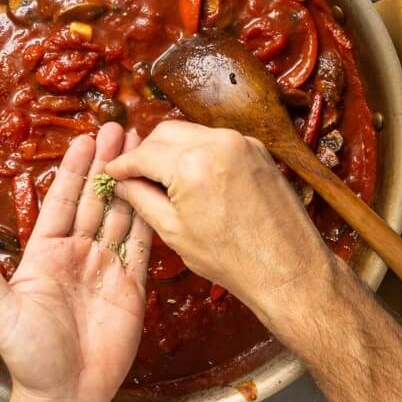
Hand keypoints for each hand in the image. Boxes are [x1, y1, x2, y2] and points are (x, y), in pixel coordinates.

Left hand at [0, 125, 150, 401]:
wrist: (66, 392)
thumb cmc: (30, 357)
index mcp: (46, 255)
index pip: (64, 203)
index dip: (76, 171)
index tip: (87, 140)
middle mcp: (78, 257)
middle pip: (98, 202)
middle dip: (110, 165)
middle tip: (123, 130)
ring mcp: (107, 271)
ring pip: (124, 219)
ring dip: (134, 186)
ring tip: (146, 153)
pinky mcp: (132, 290)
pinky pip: (144, 250)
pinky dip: (151, 223)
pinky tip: (159, 197)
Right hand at [104, 121, 335, 338]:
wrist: (288, 268)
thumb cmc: (232, 260)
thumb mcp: (175, 233)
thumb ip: (143, 200)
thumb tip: (123, 183)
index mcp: (191, 163)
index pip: (143, 153)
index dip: (123, 165)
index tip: (112, 173)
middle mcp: (217, 143)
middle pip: (166, 133)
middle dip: (147, 153)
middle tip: (137, 176)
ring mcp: (242, 143)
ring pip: (192, 134)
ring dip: (173, 151)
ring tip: (165, 180)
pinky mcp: (258, 150)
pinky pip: (218, 142)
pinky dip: (201, 153)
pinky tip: (196, 179)